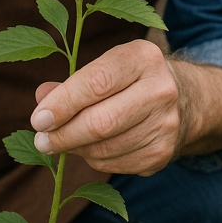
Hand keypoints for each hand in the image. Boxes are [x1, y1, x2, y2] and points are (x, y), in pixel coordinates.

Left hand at [30, 39, 181, 176]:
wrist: (183, 98)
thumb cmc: (129, 78)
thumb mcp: (106, 66)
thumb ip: (72, 82)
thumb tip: (41, 98)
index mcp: (143, 57)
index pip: (96, 82)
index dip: (63, 103)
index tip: (38, 119)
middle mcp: (161, 89)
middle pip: (101, 122)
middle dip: (63, 135)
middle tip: (41, 141)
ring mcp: (166, 125)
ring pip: (105, 148)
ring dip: (76, 149)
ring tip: (62, 142)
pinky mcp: (163, 154)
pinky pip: (114, 165)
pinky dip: (93, 160)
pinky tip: (88, 148)